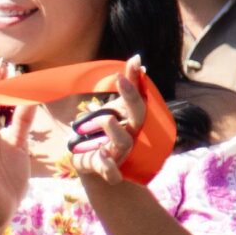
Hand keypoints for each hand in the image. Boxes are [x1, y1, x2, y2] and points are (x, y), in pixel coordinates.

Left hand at [70, 55, 148, 186]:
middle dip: (131, 97)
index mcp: (133, 119)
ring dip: (114, 129)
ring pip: (124, 142)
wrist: (96, 165)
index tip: (134, 62)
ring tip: (105, 118)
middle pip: (138, 117)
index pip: (139, 97)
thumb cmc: (107, 133)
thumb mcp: (112, 108)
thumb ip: (125, 87)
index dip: (136, 81)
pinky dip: (108, 166)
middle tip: (121, 79)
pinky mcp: (109, 171)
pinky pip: (112, 173)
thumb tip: (137, 61)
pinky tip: (100, 154)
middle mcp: (131, 135)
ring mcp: (121, 153)